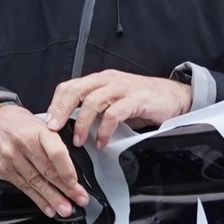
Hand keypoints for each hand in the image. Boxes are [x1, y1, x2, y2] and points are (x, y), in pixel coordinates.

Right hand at [0, 100, 85, 218]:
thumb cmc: (18, 123)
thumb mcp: (39, 124)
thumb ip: (54, 142)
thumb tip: (72, 167)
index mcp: (37, 130)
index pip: (55, 151)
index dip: (67, 169)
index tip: (75, 182)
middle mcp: (23, 144)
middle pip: (47, 171)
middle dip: (66, 189)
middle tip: (79, 199)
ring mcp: (11, 158)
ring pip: (35, 182)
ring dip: (52, 198)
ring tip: (64, 209)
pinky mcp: (3, 170)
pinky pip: (23, 187)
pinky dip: (37, 200)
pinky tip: (47, 207)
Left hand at [44, 69, 193, 151]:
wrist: (175, 97)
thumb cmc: (143, 101)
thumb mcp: (114, 102)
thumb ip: (95, 110)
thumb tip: (71, 127)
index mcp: (100, 80)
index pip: (70, 86)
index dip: (55, 103)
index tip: (47, 122)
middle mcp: (108, 80)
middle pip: (76, 90)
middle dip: (61, 110)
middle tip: (53, 130)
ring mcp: (122, 88)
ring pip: (93, 101)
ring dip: (82, 123)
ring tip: (79, 141)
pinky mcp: (136, 99)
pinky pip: (114, 113)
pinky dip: (105, 130)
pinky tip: (102, 142)